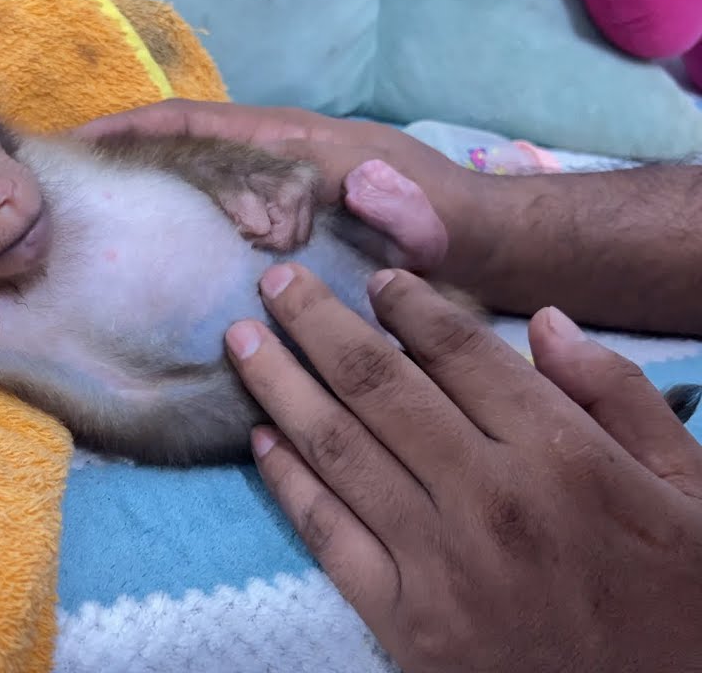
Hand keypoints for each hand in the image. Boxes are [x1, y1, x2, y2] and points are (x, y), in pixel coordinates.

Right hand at [76, 100, 492, 276]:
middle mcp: (279, 158)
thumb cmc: (458, 233)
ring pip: (194, 180)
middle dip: (122, 160)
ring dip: (144, 194)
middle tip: (62, 194)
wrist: (486, 246)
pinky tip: (150, 256)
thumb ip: (410, 208)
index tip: (77, 142)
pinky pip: (215, 212)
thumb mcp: (442, 223)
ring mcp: (279, 187)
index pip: (200, 125)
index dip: (135, 130)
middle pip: (181, 147)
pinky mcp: (284, 219)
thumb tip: (360, 181)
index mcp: (300, 148)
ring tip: (87, 228)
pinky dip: (178, 221)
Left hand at [224, 263, 701, 672]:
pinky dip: (286, 480)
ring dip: (279, 384)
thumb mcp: (690, 485)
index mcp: (562, 454)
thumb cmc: (681, 597)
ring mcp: (440, 563)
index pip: (460, 351)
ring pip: (336, 448)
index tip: (373, 277)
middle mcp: (490, 498)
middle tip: (274, 280)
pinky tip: (261, 438)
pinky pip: (327, 534)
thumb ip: (617, 396)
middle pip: (377, 384)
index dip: (406, 303)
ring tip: (241, 341)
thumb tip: (543, 320)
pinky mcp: (405, 621)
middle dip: (315, 322)